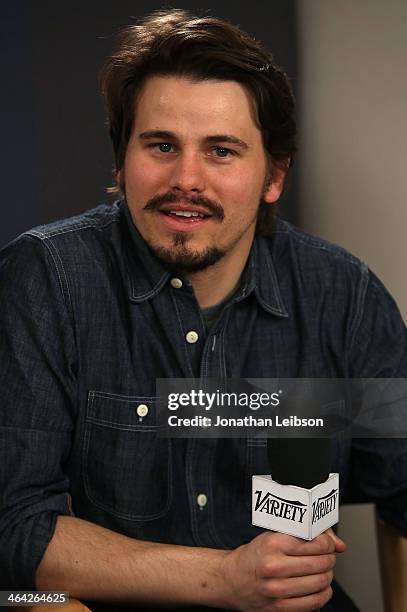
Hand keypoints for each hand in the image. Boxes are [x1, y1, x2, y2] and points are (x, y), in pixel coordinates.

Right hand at [221, 529, 345, 610]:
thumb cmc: (256, 555)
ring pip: (320, 583)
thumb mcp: (275, 536)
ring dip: (327, 576)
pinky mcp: (279, 608)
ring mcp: (277, 590)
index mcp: (273, 544)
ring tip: (322, 571)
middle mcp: (274, 567)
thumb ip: (307, 535)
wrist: (232, 580)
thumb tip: (338, 544)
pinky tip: (318, 586)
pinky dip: (323, 594)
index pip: (316, 543)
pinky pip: (314, 602)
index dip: (328, 543)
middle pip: (321, 563)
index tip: (327, 544)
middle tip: (327, 557)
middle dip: (330, 559)